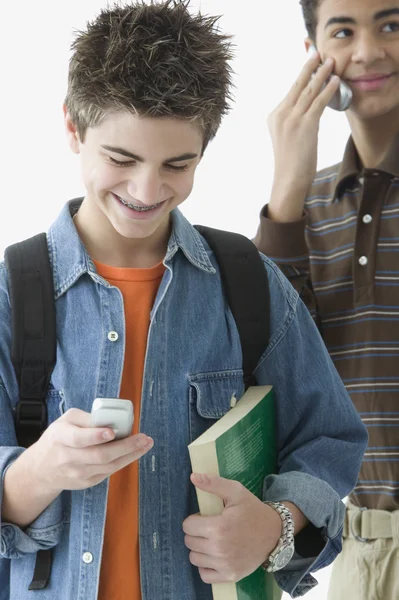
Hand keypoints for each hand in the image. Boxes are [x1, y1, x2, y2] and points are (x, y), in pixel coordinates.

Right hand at [28, 408, 153, 492]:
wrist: (42, 470)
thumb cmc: (57, 438)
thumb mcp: (66, 420)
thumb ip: (87, 418)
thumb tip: (111, 418)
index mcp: (61, 438)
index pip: (79, 439)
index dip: (95, 436)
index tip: (111, 432)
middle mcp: (68, 458)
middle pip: (99, 455)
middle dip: (125, 447)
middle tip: (143, 437)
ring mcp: (78, 474)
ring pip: (108, 466)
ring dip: (131, 455)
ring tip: (146, 443)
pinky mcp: (86, 483)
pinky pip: (109, 472)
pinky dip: (124, 462)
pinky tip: (135, 452)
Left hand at [183, 474, 281, 584]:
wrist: (274, 532)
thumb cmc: (252, 510)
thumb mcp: (235, 492)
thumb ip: (213, 483)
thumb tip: (193, 477)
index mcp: (218, 527)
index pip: (187, 526)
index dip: (194, 519)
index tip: (205, 517)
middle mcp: (219, 549)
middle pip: (189, 542)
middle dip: (196, 533)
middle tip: (210, 528)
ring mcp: (225, 565)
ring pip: (194, 558)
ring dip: (200, 549)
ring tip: (212, 540)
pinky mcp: (230, 576)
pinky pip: (204, 574)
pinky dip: (206, 566)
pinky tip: (215, 555)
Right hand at [267, 51, 340, 221]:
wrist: (288, 180)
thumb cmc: (290, 163)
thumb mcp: (287, 138)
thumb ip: (293, 121)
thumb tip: (308, 110)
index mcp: (274, 116)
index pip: (291, 91)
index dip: (302, 75)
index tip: (310, 62)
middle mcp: (280, 114)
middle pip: (298, 85)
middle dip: (310, 67)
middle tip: (318, 53)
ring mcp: (292, 119)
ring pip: (309, 91)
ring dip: (322, 74)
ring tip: (331, 62)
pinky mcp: (304, 125)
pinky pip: (318, 102)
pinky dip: (328, 90)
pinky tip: (335, 81)